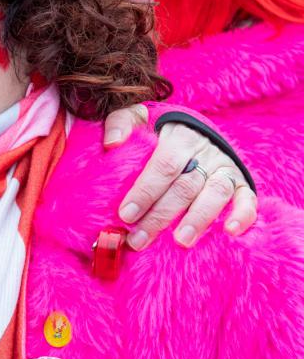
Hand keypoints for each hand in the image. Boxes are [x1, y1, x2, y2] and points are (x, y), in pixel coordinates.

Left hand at [103, 105, 257, 249]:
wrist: (197, 128)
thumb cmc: (159, 129)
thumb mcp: (140, 117)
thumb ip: (121, 122)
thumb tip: (111, 143)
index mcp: (179, 138)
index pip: (163, 166)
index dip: (145, 191)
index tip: (125, 214)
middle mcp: (205, 153)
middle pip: (184, 186)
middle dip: (161, 215)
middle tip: (139, 238)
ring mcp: (225, 168)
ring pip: (215, 194)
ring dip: (198, 219)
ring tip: (181, 241)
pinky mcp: (241, 182)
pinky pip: (247, 199)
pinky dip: (242, 215)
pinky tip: (229, 232)